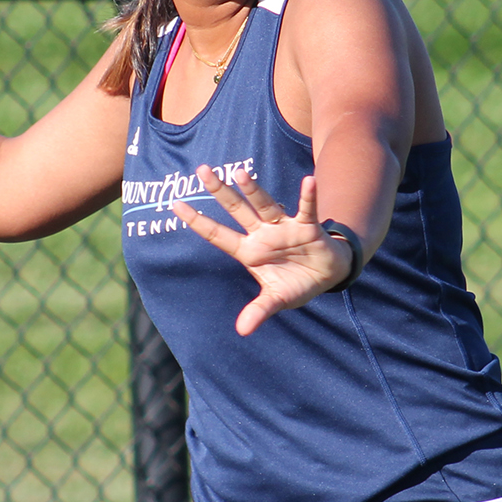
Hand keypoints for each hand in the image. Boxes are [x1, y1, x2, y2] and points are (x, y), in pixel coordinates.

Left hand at [169, 167, 353, 335]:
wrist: (327, 276)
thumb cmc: (296, 284)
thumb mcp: (276, 300)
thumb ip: (259, 310)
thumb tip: (243, 330)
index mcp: (249, 252)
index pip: (218, 235)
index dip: (197, 221)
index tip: (174, 204)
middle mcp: (262, 235)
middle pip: (237, 211)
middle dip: (220, 192)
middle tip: (202, 171)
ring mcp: (283, 228)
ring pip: (265, 205)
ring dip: (254, 191)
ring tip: (240, 174)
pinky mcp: (307, 227)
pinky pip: (306, 209)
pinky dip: (308, 196)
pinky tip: (309, 180)